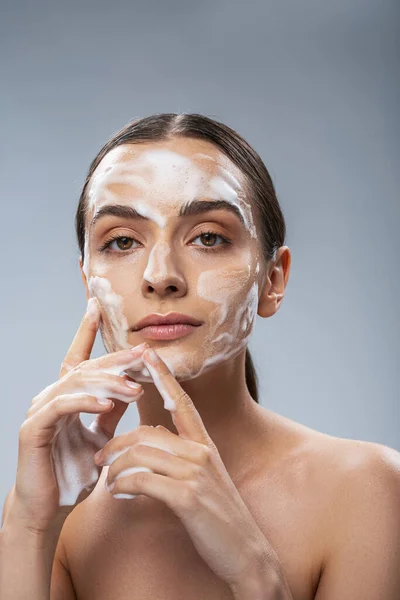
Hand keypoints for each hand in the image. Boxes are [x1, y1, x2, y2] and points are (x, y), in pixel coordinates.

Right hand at [9, 298, 145, 534]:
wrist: (49, 507)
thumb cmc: (72, 471)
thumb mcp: (100, 435)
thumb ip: (111, 410)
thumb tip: (131, 386)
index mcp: (66, 396)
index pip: (78, 357)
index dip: (86, 330)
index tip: (97, 305)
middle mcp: (51, 397)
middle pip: (86, 368)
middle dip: (115, 359)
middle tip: (143, 352)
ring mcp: (40, 410)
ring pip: (76, 383)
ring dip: (108, 382)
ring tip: (135, 385)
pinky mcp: (34, 428)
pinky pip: (62, 407)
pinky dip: (85, 401)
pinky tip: (107, 402)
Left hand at [95, 347, 272, 587]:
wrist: (245, 551)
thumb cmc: (219, 515)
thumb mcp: (203, 478)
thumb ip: (180, 457)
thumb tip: (147, 445)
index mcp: (204, 444)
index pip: (181, 401)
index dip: (164, 376)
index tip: (147, 352)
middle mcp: (201, 452)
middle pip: (147, 431)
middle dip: (116, 442)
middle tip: (99, 456)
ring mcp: (195, 473)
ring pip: (141, 454)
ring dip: (115, 467)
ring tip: (106, 480)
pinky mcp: (187, 497)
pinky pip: (142, 480)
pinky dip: (123, 486)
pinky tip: (118, 495)